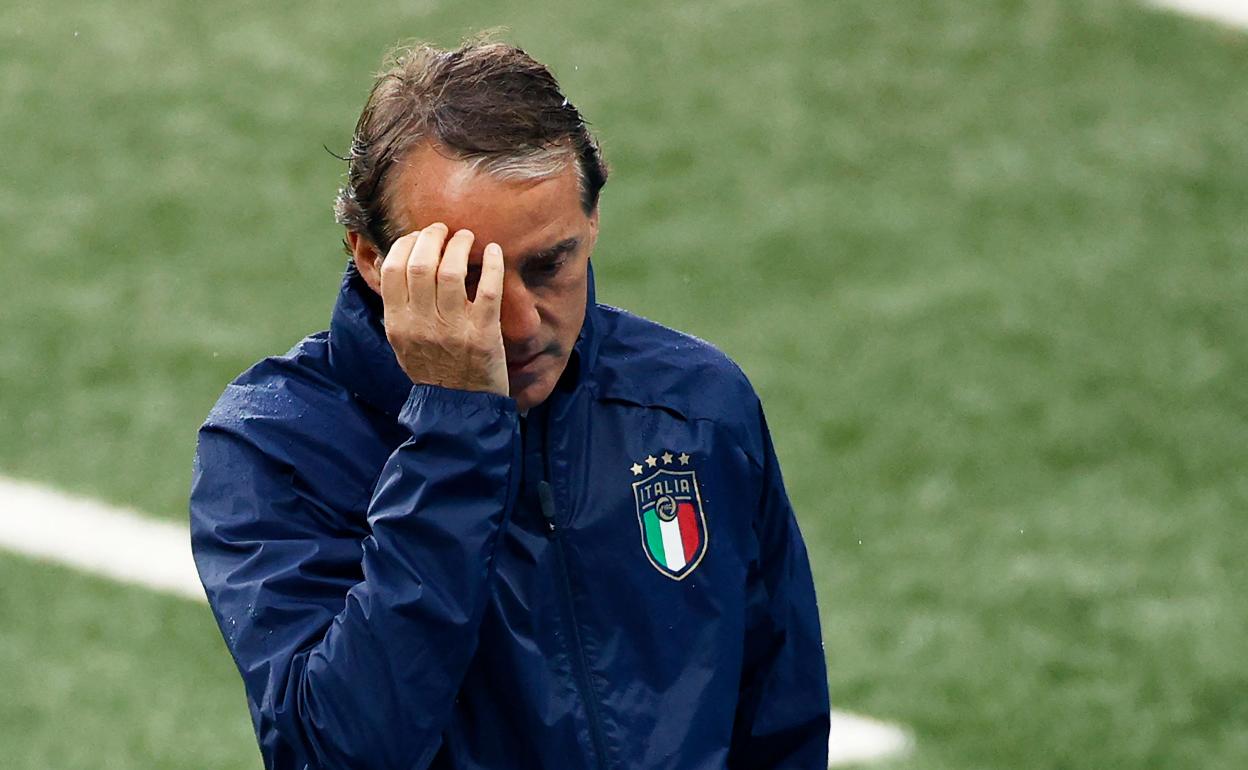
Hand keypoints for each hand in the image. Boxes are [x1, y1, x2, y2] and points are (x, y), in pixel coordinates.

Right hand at [377, 223, 508, 396]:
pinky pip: (488, 289)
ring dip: (461, 245)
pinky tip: (495, 251)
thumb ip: (399, 307)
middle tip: (445, 231)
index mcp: (398, 323)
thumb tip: (399, 263)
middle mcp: (422, 324)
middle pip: (422, 263)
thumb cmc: (432, 369)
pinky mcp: (484, 333)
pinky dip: (493, 265)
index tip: (420, 237)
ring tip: (467, 238)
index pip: (394, 269)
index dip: (407, 244)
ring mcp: (454, 328)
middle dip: (433, 237)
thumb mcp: (402, 342)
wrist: (459, 408)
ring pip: (452, 271)